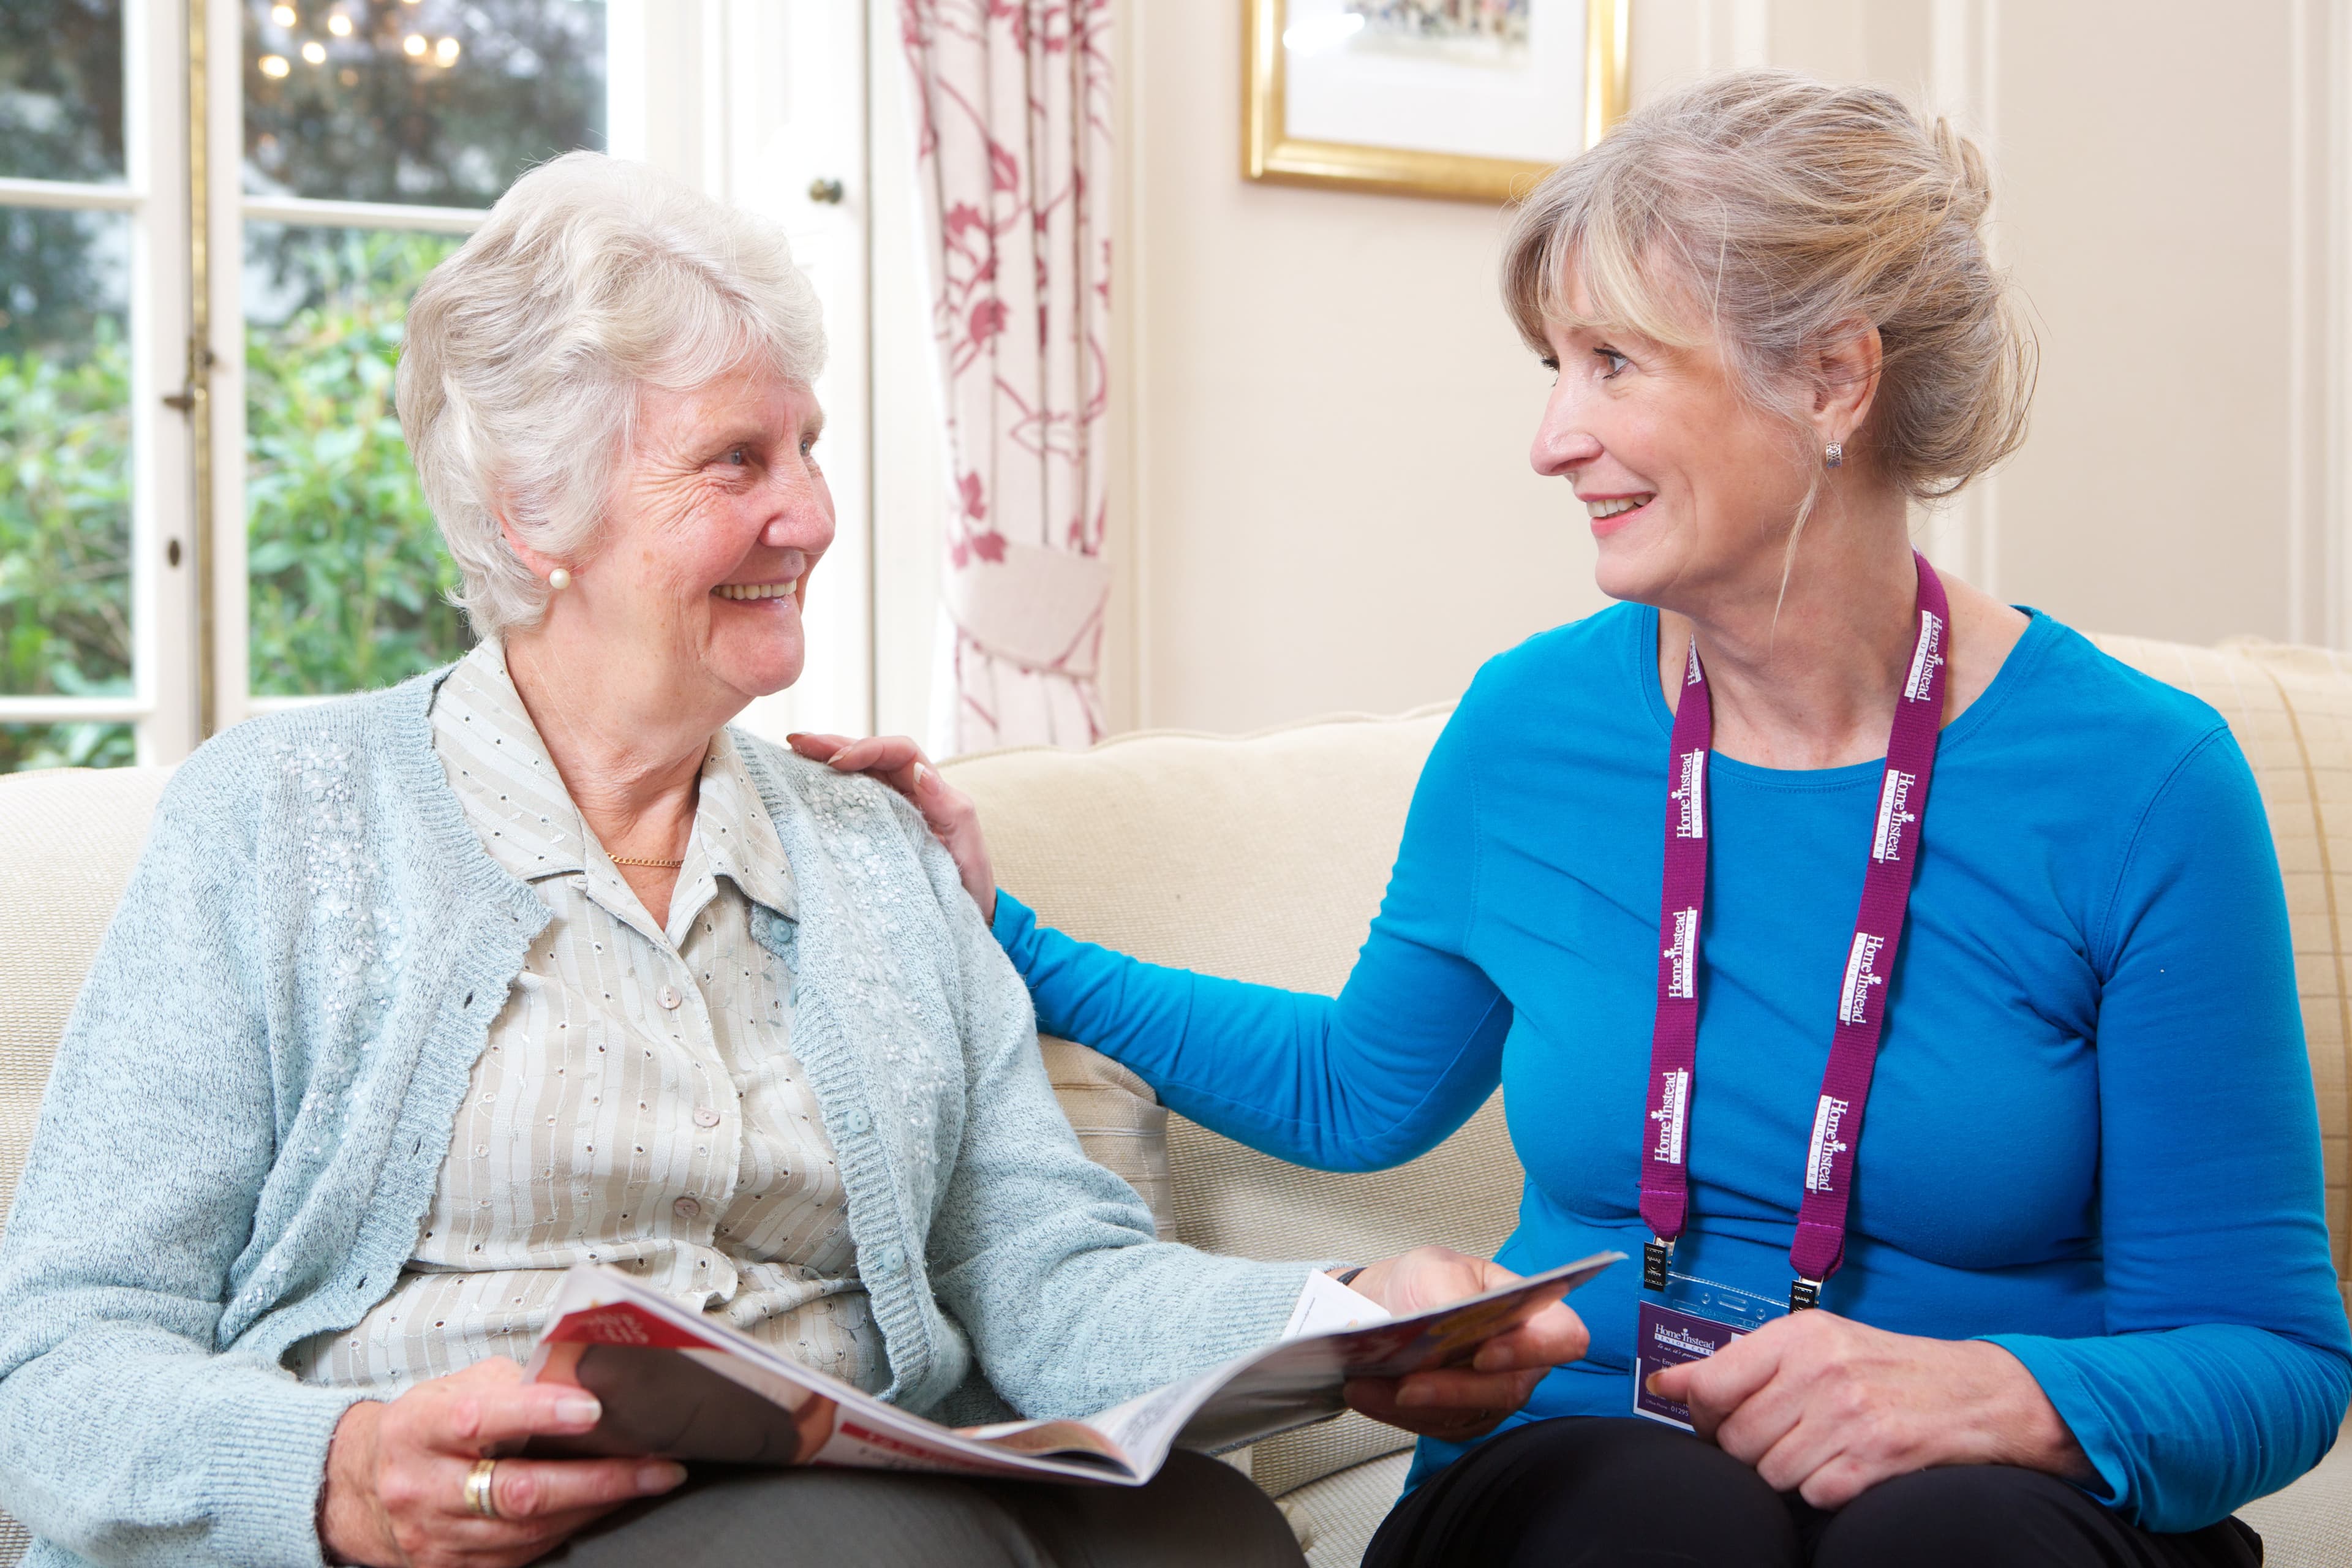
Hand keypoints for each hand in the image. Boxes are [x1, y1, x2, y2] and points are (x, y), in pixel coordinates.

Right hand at [319, 1358, 687, 1566]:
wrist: (361, 1490)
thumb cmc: (421, 1429)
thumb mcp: (454, 1389)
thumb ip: (514, 1383)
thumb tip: (582, 1376)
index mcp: (420, 1430)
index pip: (479, 1420)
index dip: (537, 1413)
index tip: (590, 1408)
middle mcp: (424, 1489)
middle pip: (517, 1491)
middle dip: (597, 1480)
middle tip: (654, 1465)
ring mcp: (438, 1537)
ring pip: (529, 1530)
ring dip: (596, 1506)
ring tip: (646, 1481)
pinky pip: (524, 1555)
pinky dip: (571, 1528)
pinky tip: (602, 1506)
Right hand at [788, 732, 997, 921]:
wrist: (966, 917)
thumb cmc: (970, 883)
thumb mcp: (966, 846)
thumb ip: (950, 809)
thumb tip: (921, 771)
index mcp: (932, 791)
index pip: (900, 753)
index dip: (868, 748)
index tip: (837, 763)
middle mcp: (909, 793)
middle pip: (871, 756)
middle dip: (835, 745)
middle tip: (797, 743)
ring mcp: (889, 811)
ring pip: (856, 774)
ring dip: (824, 760)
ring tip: (792, 753)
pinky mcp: (873, 832)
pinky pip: (849, 802)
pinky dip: (825, 789)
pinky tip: (802, 785)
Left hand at [1338, 1246, 1590, 1443]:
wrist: (1383, 1307)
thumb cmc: (1422, 1282)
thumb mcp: (1435, 1267)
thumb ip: (1452, 1289)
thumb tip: (1451, 1322)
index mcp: (1529, 1313)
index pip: (1563, 1337)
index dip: (1533, 1349)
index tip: (1485, 1352)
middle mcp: (1520, 1362)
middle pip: (1508, 1389)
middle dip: (1454, 1388)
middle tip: (1408, 1382)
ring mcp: (1491, 1396)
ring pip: (1465, 1415)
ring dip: (1412, 1403)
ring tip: (1365, 1383)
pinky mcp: (1460, 1420)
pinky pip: (1433, 1427)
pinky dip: (1393, 1412)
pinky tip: (1364, 1391)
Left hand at [1644, 1309, 2090, 1508]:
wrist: (1979, 1393)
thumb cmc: (1887, 1369)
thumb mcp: (1818, 1343)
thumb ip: (1744, 1362)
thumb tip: (1669, 1384)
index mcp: (1800, 1335)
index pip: (1711, 1382)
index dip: (1698, 1412)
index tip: (1704, 1418)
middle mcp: (1822, 1369)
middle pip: (1736, 1438)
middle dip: (1746, 1451)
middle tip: (1775, 1440)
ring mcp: (1850, 1414)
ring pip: (1770, 1472)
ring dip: (1785, 1474)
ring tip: (1815, 1451)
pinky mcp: (1877, 1456)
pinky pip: (1813, 1494)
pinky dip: (1822, 1490)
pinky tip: (1843, 1468)